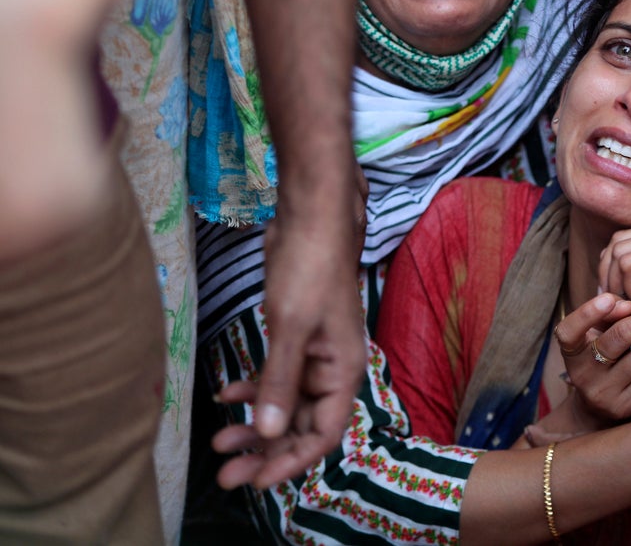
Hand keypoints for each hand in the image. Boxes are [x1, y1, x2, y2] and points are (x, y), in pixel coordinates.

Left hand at [231, 204, 366, 488]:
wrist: (311, 217)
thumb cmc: (311, 265)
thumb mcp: (292, 325)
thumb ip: (281, 380)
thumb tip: (270, 432)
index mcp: (344, 369)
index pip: (324, 432)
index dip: (293, 460)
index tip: (258, 479)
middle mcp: (332, 368)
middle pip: (302, 424)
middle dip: (266, 450)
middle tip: (228, 474)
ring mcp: (314, 354)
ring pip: (285, 404)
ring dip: (255, 424)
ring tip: (220, 442)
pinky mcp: (296, 338)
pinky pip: (276, 378)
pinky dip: (253, 390)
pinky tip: (227, 393)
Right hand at [552, 292, 630, 424]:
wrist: (598, 408)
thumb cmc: (601, 357)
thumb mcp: (595, 335)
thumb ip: (607, 314)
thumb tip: (629, 305)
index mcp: (572, 352)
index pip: (569, 331)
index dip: (588, 312)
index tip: (611, 298)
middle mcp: (583, 374)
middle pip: (621, 335)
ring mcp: (605, 392)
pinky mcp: (627, 406)